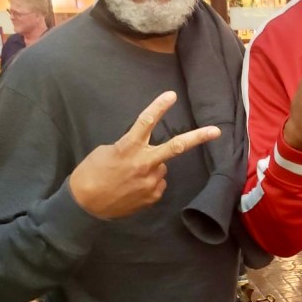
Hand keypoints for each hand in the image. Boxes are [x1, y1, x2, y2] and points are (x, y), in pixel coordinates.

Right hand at [68, 91, 220, 218]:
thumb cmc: (90, 174)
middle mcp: (145, 163)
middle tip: (217, 131)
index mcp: (129, 148)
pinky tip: (132, 187)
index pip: (146, 122)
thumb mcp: (106, 152)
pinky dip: (148, 182)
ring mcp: (151, 181)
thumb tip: (144, 153)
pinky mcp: (153, 196)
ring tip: (129, 176)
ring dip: (151, 167)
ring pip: (161, 167)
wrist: (85, 205)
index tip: (171, 95)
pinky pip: (157, 183)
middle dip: (198, 137)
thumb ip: (129, 148)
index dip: (159, 107)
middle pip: (177, 146)